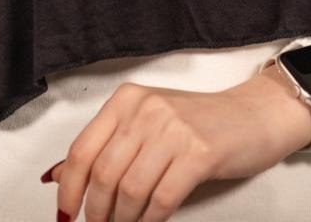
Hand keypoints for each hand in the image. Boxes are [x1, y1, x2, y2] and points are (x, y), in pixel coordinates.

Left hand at [41, 68, 310, 221]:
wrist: (252, 115)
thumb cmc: (198, 123)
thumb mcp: (146, 125)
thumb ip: (105, 146)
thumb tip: (58, 176)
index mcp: (127, 100)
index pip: (82, 149)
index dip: (68, 190)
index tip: (65, 214)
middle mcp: (147, 110)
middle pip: (103, 174)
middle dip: (95, 212)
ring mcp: (174, 130)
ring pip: (129, 191)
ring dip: (122, 221)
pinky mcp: (199, 154)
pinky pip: (161, 199)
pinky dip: (149, 221)